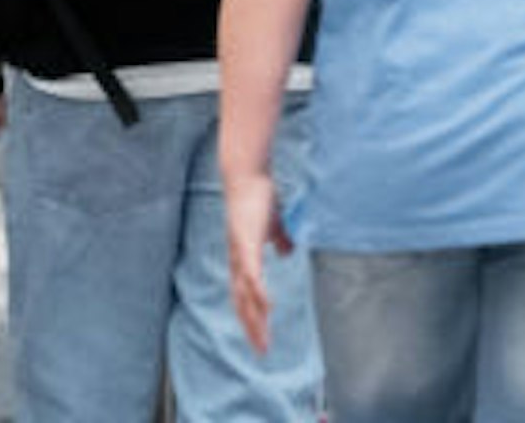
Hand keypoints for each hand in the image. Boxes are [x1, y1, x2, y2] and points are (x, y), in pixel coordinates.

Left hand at [225, 168, 291, 354]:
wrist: (247, 173)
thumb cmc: (259, 196)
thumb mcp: (274, 224)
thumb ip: (280, 239)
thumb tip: (286, 252)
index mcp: (244, 257)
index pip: (245, 296)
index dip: (251, 318)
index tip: (261, 338)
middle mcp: (237, 259)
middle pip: (242, 302)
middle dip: (252, 327)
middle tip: (262, 350)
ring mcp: (239, 251)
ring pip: (245, 293)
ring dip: (254, 317)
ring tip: (263, 337)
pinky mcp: (245, 240)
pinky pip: (251, 272)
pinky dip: (257, 291)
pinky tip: (266, 306)